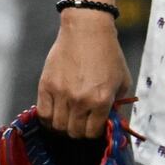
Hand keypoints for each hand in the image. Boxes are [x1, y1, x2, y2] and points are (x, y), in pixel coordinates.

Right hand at [35, 8, 129, 138]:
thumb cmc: (108, 55)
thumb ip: (116, 105)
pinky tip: (55, 114)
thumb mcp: (122, 82)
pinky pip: (42, 113)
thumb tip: (111, 124)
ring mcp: (61, 94)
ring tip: (69, 118)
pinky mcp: (45, 86)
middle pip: (74, 132)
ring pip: (57, 126)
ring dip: (64, 126)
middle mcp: (80, 100)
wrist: (86, 31)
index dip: (94, 133)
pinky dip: (48, 119)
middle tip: (81, 123)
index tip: (94, 127)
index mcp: (101, 100)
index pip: (93, 132)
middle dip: (79, 132)